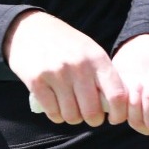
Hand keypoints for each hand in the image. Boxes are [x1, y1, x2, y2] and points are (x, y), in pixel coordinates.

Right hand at [4, 10, 124, 126]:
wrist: (30, 29)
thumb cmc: (66, 44)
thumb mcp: (90, 51)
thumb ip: (103, 75)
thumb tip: (116, 106)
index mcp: (97, 58)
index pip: (117, 95)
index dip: (118, 113)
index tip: (114, 118)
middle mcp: (78, 66)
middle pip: (92, 112)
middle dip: (93, 119)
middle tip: (89, 115)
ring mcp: (57, 74)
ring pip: (72, 116)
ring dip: (73, 118)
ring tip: (71, 109)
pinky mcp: (37, 81)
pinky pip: (53, 112)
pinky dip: (56, 116)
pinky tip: (57, 107)